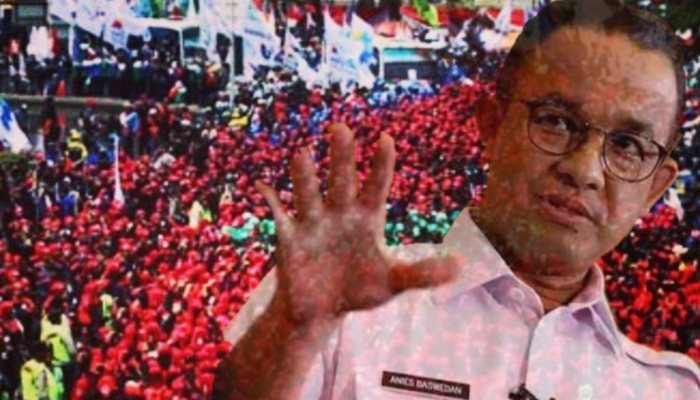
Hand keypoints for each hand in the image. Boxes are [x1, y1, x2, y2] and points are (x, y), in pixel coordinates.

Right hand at [257, 123, 459, 325]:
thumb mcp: (393, 283)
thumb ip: (423, 273)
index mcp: (367, 217)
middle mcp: (339, 212)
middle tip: (340, 128)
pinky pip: (279, 216)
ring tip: (302, 153)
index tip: (385, 138)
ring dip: (305, 175)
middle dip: (341, 156)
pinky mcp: (290, 238)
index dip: (381, 164)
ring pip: (308, 193)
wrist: (321, 311)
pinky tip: (262, 187)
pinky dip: (271, 202)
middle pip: (341, 179)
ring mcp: (313, 223)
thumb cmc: (359, 290)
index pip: (376, 185)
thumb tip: (462, 265)